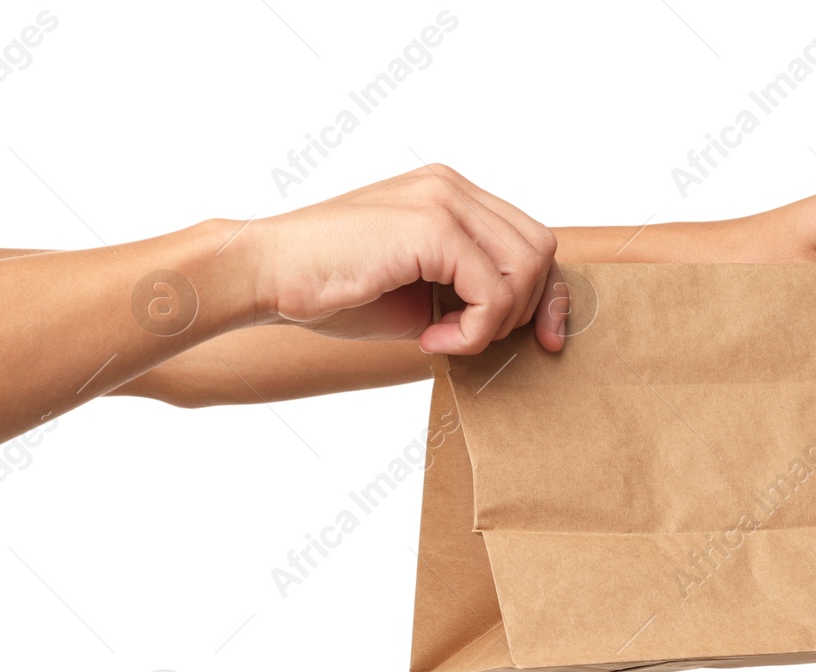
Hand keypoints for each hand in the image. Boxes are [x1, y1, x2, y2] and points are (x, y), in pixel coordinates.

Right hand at [250, 165, 566, 353]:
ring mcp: (443, 200)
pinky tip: (431, 338)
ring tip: (447, 338)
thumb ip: (469, 291)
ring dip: (496, 322)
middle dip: (527, 309)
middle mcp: (452, 187)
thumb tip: (522, 322)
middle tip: (474, 339)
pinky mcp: (433, 227)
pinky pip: (493, 292)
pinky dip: (474, 331)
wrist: (267, 273)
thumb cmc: (334, 288)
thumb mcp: (420, 290)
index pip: (531, 238)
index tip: (545, 340)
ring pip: (526, 269)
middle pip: (541, 250)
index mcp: (449, 195)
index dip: (548, 293)